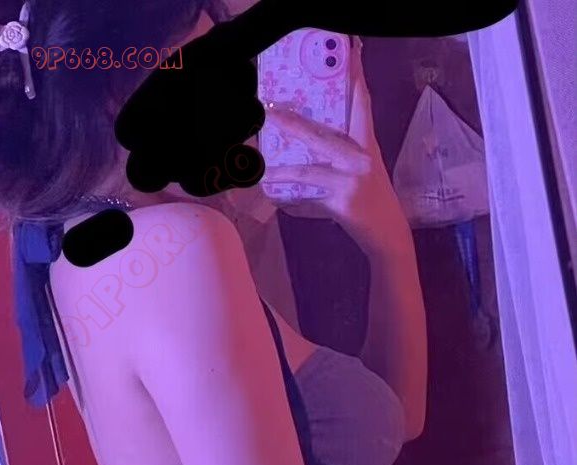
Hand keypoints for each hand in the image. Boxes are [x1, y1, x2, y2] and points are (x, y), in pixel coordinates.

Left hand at [261, 38, 411, 256]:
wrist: (389, 236)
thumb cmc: (373, 201)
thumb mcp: (363, 170)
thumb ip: (340, 155)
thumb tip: (304, 143)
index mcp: (368, 145)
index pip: (362, 102)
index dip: (356, 73)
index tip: (350, 46)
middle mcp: (361, 159)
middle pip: (323, 134)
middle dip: (294, 122)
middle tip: (270, 109)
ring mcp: (351, 182)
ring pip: (309, 170)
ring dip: (280, 168)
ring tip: (259, 164)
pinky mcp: (342, 204)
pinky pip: (308, 198)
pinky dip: (288, 197)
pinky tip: (271, 194)